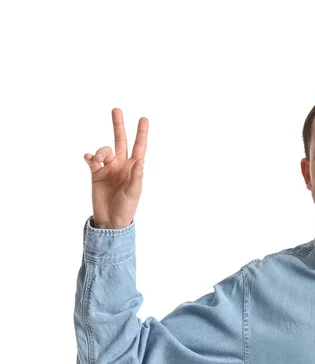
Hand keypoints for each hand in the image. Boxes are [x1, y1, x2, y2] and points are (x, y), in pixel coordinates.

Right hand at [83, 108, 147, 228]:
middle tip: (116, 109)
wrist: (111, 220)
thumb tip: (141, 160)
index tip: (143, 118)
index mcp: (134, 168)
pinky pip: (91, 161)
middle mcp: (121, 165)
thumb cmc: (127, 207)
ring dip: (100, 151)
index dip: (141, 133)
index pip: (139, 147)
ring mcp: (108, 168)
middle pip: (120, 141)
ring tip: (96, 159)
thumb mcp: (134, 192)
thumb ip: (137, 176)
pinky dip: (89, 157)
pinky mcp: (96, 174)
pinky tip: (89, 158)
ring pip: (104, 151)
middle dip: (118, 126)